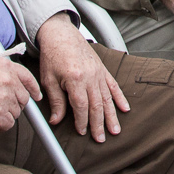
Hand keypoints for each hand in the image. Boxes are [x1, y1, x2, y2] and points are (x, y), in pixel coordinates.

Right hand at [0, 56, 41, 129]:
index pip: (28, 78)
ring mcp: (5, 98)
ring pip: (16, 112)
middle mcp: (8, 81)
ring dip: (5, 114)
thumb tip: (15, 84)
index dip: (33, 89)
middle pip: (23, 99)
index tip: (36, 96)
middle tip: (1, 105)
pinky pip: (8, 124)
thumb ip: (4, 72)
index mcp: (6, 67)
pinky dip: (0, 125)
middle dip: (14, 103)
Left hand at [35, 14, 127, 140]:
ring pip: (107, 98)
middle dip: (99, 124)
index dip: (82, 121)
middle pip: (97, 105)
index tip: (82, 132)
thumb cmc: (53, 55)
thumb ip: (55, 101)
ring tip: (115, 130)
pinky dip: (120, 98)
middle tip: (101, 139)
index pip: (81, 106)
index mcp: (75, 79)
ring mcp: (98, 72)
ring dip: (112, 116)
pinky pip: (113, 85)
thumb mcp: (49, 80)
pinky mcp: (102, 69)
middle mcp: (90, 76)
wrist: (61, 34)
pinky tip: (124, 108)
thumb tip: (56, 120)